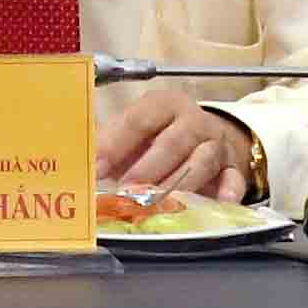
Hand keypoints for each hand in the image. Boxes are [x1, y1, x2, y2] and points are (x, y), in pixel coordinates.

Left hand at [94, 88, 263, 202]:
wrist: (216, 136)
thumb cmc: (166, 135)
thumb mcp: (139, 130)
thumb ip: (110, 140)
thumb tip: (73, 153)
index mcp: (163, 105)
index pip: (138, 119)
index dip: (115, 143)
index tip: (96, 167)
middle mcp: (192, 121)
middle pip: (171, 142)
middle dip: (147, 168)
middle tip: (126, 190)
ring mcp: (216, 144)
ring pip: (200, 161)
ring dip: (178, 182)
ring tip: (158, 200)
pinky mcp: (235, 168)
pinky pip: (234, 179)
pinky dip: (228, 191)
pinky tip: (220, 202)